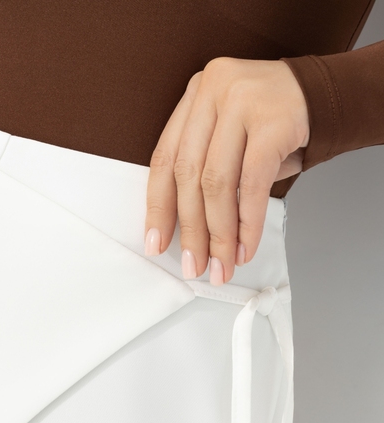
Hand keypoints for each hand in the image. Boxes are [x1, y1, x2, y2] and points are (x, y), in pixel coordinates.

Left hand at [144, 57, 309, 284]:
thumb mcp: (230, 139)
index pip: (165, 159)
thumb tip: (188, 235)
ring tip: (221, 264)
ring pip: (218, 183)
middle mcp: (213, 90)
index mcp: (195, 95)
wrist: (334, 95)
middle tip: (193, 265)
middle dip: (191, 230)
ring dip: (219, 234)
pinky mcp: (274, 121)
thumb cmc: (274, 124)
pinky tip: (245, 247)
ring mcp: (242, 101)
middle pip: (189, 175)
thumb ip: (205, 173)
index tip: (155, 243)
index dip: (158, 207)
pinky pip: (252, 184)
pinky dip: (248, 223)